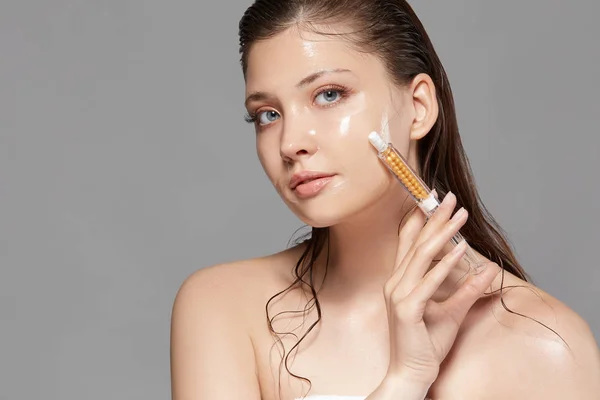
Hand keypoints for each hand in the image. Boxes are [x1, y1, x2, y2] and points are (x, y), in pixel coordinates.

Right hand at [382, 192, 498, 385]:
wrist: (411, 373)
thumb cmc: (426, 344)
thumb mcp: (451, 311)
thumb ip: (466, 289)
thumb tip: (487, 269)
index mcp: (401, 282)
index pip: (409, 244)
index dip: (420, 220)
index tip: (430, 199)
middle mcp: (396, 283)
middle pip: (416, 244)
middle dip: (434, 218)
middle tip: (449, 197)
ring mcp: (399, 295)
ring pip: (421, 257)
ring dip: (442, 233)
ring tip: (459, 215)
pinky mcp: (407, 309)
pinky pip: (427, 282)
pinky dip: (443, 264)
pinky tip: (458, 250)